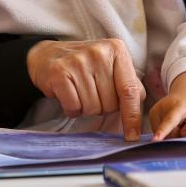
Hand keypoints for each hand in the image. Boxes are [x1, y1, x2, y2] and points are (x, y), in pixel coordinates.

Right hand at [26, 39, 145, 140]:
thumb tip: (139, 109)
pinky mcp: (60, 73)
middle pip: (110, 103)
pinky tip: (68, 95)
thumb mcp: (109, 65)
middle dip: (102, 107)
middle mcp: (99, 53)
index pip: (130, 90)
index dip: (132, 116)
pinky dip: (72, 108)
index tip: (133, 137)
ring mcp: (78, 62)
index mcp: (116, 49)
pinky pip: (74, 107)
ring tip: (79, 91)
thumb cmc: (84, 65)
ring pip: (92, 108)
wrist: (46, 55)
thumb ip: (127, 83)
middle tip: (91, 92)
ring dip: (86, 108)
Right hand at [149, 71, 185, 140]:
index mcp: (178, 106)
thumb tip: (183, 134)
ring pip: (165, 135)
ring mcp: (155, 111)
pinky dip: (169, 131)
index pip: (170, 120)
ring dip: (174, 133)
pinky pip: (160, 132)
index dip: (162, 131)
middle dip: (180, 134)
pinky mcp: (151, 116)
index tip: (154, 140)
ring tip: (180, 122)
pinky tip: (173, 123)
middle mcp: (162, 107)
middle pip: (170, 134)